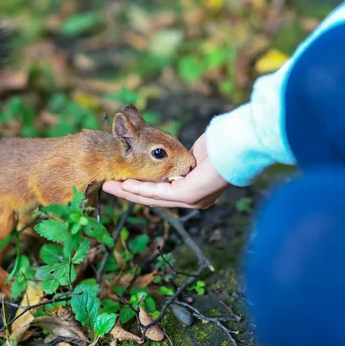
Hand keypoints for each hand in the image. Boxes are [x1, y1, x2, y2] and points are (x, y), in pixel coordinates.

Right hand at [102, 133, 229, 208]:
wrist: (237, 144)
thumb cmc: (220, 145)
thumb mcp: (194, 155)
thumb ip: (180, 162)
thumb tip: (171, 160)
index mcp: (195, 192)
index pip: (162, 192)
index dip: (140, 188)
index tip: (122, 182)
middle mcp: (194, 201)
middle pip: (153, 198)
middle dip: (128, 192)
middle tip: (108, 187)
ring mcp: (192, 201)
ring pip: (153, 198)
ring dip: (129, 192)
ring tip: (109, 187)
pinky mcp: (188, 195)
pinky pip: (159, 193)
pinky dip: (140, 189)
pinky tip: (126, 185)